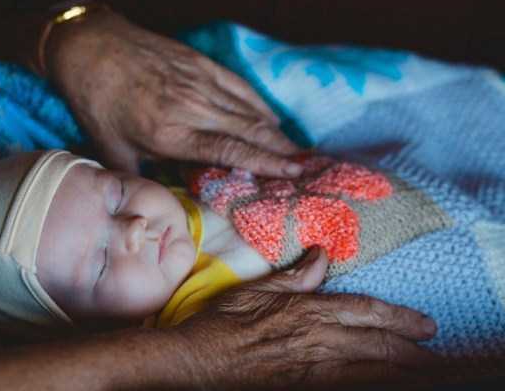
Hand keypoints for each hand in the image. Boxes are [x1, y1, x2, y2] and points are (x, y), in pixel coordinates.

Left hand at [46, 8, 303, 176]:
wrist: (91, 49)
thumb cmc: (98, 103)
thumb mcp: (111, 149)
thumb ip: (139, 179)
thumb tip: (156, 203)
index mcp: (173, 133)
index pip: (230, 151)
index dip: (265, 163)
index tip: (293, 175)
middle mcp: (194, 108)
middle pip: (249, 131)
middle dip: (283, 151)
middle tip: (309, 168)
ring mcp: (201, 83)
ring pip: (249, 110)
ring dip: (276, 132)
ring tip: (299, 150)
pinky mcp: (202, 65)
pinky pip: (240, 87)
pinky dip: (260, 103)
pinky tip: (273, 117)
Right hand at [174, 248, 439, 389]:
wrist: (198, 362)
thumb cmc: (222, 324)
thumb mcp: (256, 291)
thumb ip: (294, 276)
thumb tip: (321, 254)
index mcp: (307, 309)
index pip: (365, 310)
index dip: (399, 317)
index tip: (424, 324)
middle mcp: (317, 338)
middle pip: (377, 342)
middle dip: (411, 347)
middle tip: (434, 351)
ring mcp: (314, 368)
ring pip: (371, 368)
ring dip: (402, 369)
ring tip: (425, 371)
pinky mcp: (305, 387)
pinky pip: (350, 386)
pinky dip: (373, 383)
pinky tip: (385, 383)